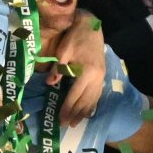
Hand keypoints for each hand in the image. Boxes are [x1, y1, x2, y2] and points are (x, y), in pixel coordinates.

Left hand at [48, 10, 106, 126]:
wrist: (92, 26)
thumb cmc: (75, 37)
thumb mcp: (63, 51)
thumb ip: (58, 69)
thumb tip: (50, 84)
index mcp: (87, 71)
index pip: (75, 95)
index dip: (67, 108)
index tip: (60, 119)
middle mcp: (97, 77)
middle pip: (85, 100)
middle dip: (75, 114)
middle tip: (66, 126)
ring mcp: (102, 76)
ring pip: (93, 99)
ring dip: (84, 112)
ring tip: (76, 123)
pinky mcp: (102, 74)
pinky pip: (98, 93)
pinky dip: (92, 104)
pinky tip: (88, 111)